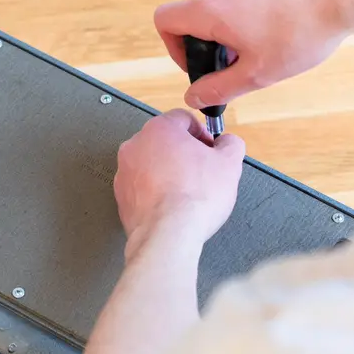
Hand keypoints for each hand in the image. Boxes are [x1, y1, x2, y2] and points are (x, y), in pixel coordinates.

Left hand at [115, 110, 245, 256]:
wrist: (168, 234)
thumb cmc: (194, 198)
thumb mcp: (229, 163)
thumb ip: (231, 144)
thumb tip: (228, 143)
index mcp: (160, 128)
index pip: (184, 119)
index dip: (203, 134)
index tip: (211, 149)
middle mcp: (136, 145)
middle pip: (165, 141)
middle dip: (184, 153)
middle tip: (202, 171)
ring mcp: (125, 171)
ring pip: (152, 164)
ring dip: (169, 172)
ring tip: (187, 191)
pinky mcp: (122, 195)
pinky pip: (142, 186)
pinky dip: (156, 191)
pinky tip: (172, 204)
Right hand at [155, 0, 353, 109]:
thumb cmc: (302, 32)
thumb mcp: (256, 74)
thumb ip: (218, 88)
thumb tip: (194, 97)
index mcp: (211, 9)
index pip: (165, 21)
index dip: (173, 49)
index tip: (199, 65)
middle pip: (198, 17)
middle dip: (214, 44)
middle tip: (242, 64)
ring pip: (227, 6)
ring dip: (238, 29)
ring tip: (271, 46)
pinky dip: (258, 13)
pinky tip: (286, 27)